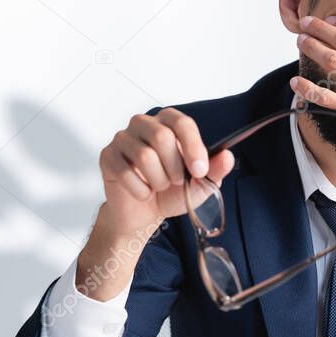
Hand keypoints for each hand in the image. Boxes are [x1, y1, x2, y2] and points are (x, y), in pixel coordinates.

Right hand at [99, 108, 234, 235]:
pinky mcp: (108, 155)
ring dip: (158, 180)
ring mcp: (123, 138)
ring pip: (144, 155)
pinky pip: (124, 171)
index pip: (182, 123)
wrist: (145, 213)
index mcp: (168, 123)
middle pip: (161, 136)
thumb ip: (215, 170)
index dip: (193, 147)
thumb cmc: (172, 192)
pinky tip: (143, 193)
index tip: (200, 171)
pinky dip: (140, 190)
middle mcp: (144, 124)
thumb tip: (228, 156)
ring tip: (159, 186)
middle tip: (176, 181)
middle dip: (174, 167)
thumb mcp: (200, 184)